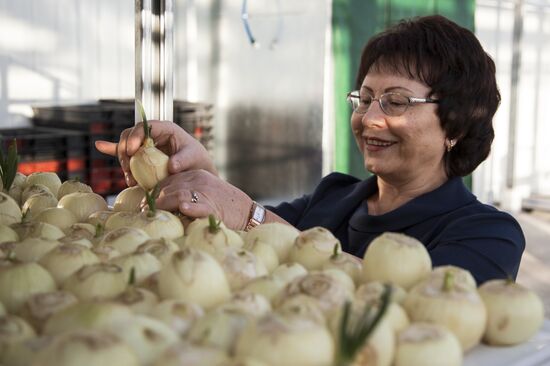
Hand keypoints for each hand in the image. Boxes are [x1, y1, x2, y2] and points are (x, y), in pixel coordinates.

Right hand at [95, 120, 216, 185]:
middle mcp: (152, 135)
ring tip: (130, 180)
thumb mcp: (194, 158)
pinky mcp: (140, 156)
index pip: (145, 127)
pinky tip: (100, 145)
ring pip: (125, 147)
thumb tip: (171, 166)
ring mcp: (144, 145)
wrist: (196, 172)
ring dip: (123, 162)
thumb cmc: (198, 161)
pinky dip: (112, 149)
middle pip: (129, 136)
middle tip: (129, 170)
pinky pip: (123, 151)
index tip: (132, 151)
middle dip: (125, 151)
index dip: (135, 136)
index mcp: (165, 129)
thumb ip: (184, 160)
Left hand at [154, 169, 251, 230]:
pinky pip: (200, 206)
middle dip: (154, 200)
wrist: (247, 213)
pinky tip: (183, 209)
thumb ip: (184, 194)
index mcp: (196, 175)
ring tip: (151, 214)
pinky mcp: (215, 206)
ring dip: (164, 204)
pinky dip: (191, 207)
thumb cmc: (222, 208)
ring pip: (179, 194)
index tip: (145, 204)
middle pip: (170, 187)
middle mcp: (200, 180)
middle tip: (143, 212)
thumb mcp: (202, 194)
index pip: (168, 180)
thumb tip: (159, 205)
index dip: (154, 192)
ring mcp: (207, 193)